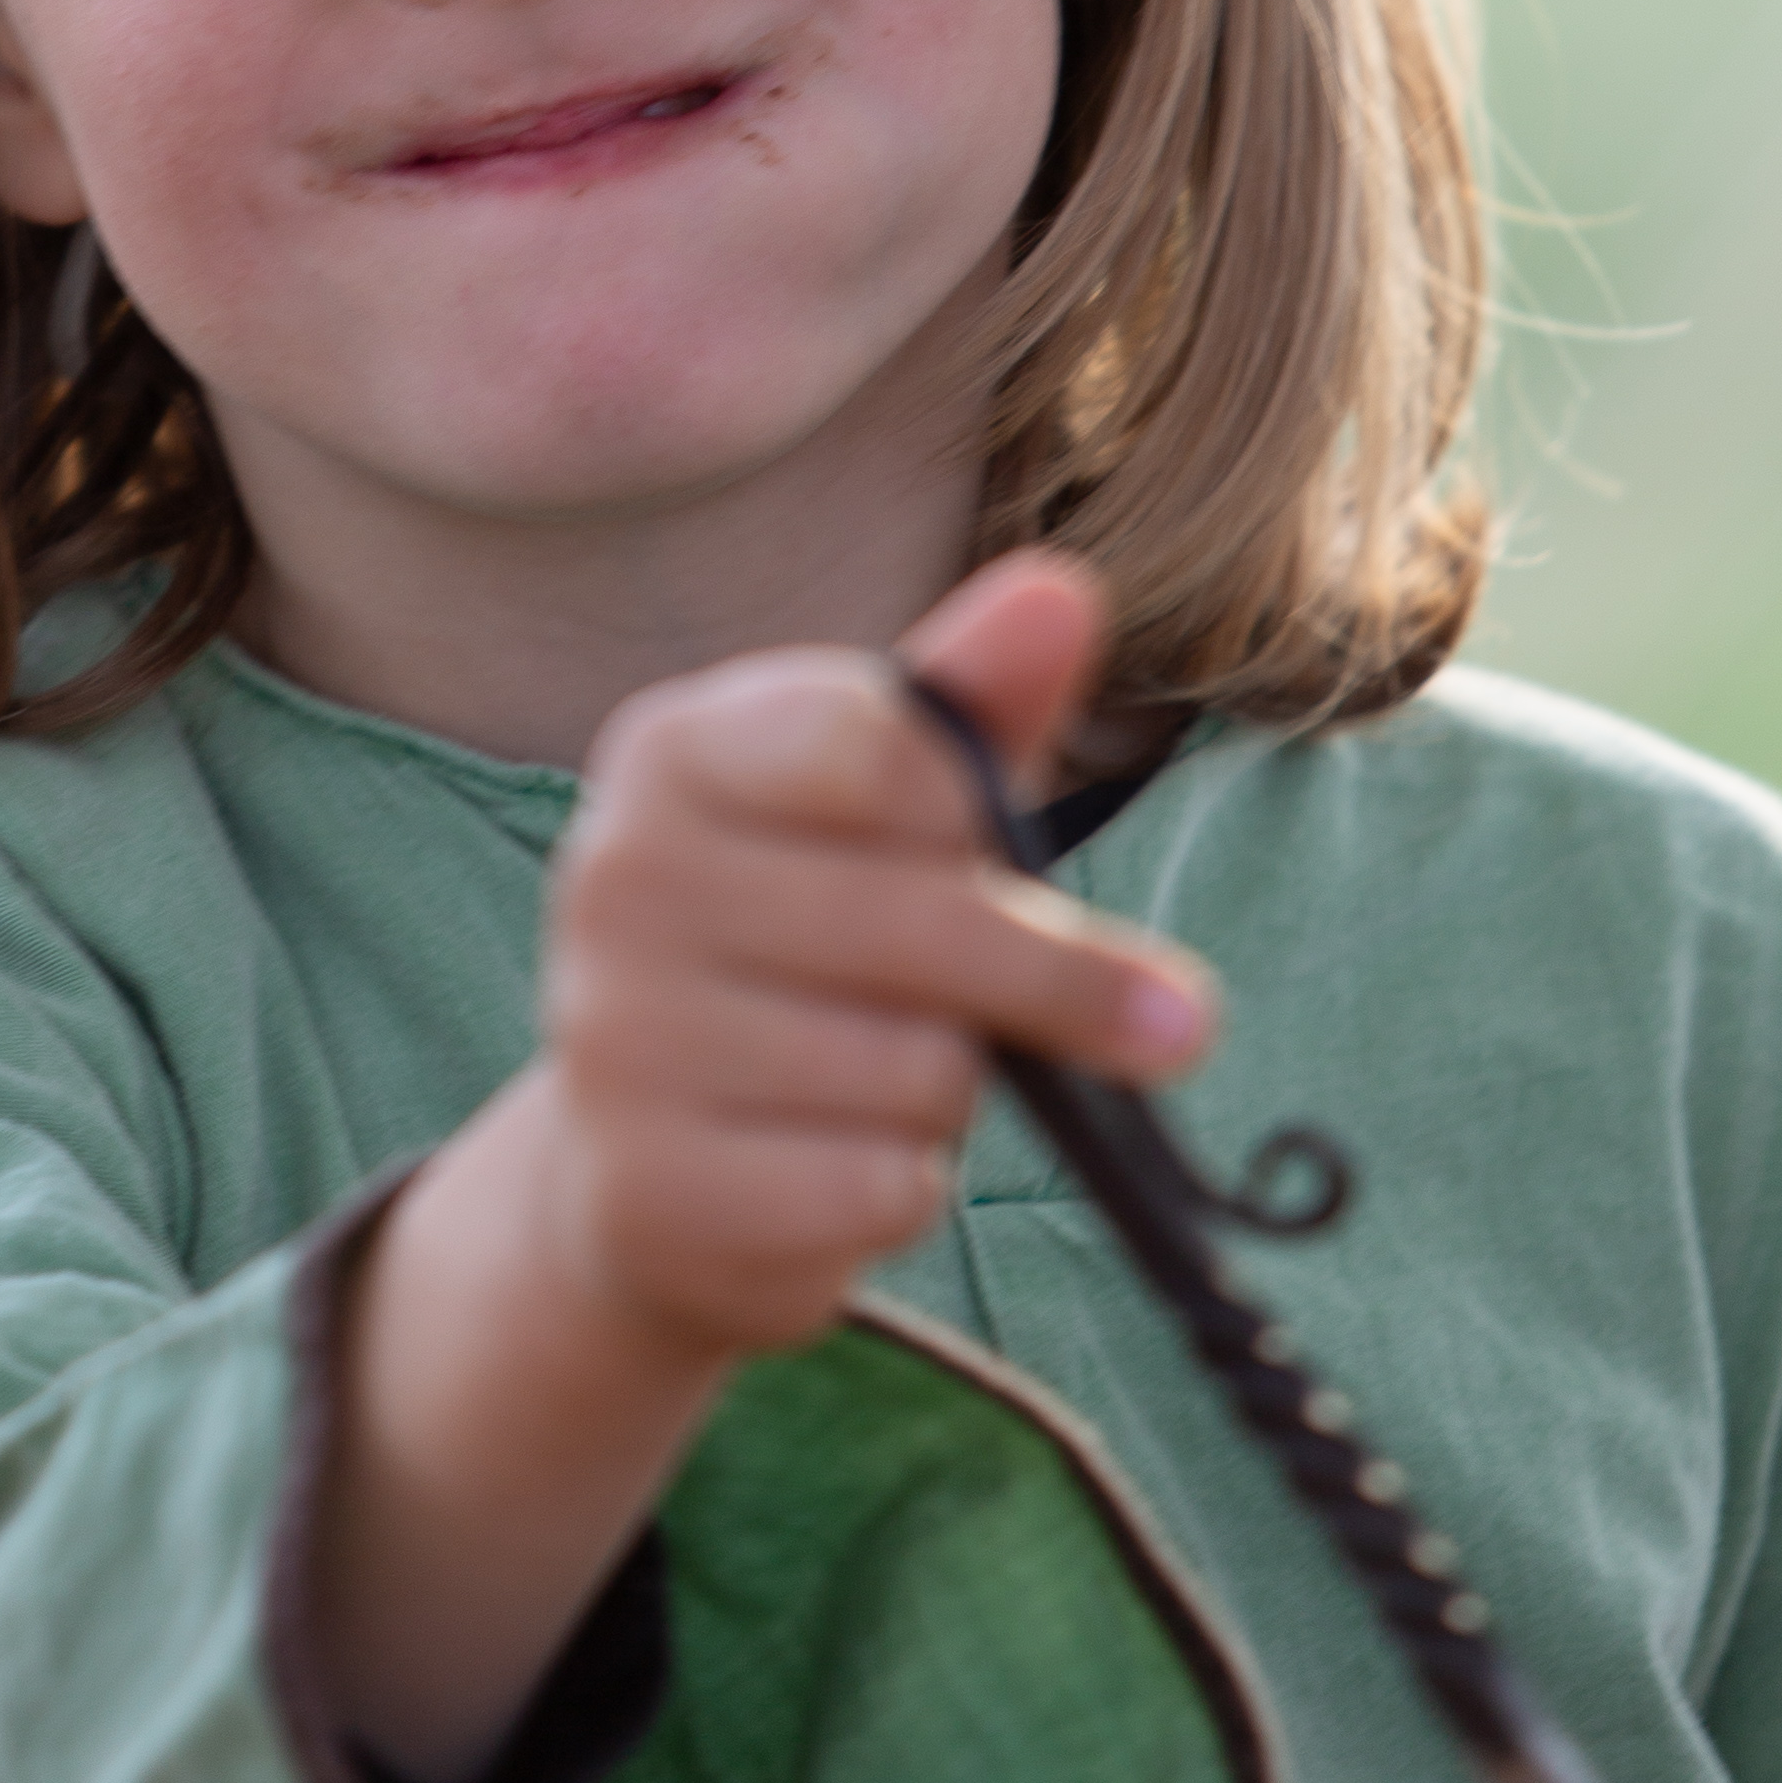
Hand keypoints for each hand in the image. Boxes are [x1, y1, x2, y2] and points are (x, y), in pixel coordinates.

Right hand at [527, 550, 1218, 1363]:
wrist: (640, 1166)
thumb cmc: (803, 945)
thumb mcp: (891, 810)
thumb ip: (971, 702)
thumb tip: (1062, 590)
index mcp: (670, 752)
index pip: (877, 744)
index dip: (973, 811)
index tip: (1011, 843)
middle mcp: (614, 878)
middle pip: (926, 916)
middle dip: (1054, 980)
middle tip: (1167, 1020)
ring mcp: (615, 1039)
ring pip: (917, 1066)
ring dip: (953, 1090)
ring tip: (892, 1077)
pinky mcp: (645, 1192)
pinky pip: (877, 1187)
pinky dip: (905, 1186)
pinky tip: (846, 1165)